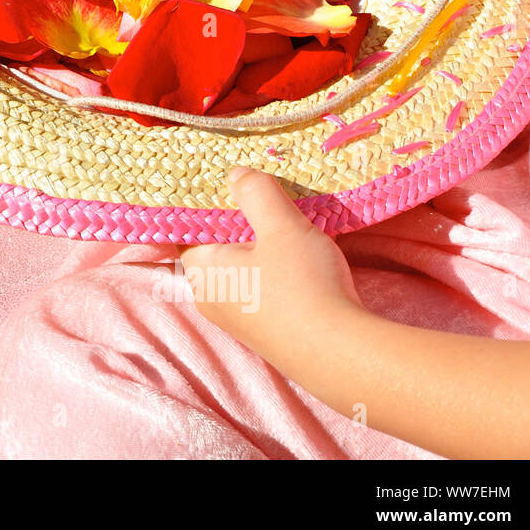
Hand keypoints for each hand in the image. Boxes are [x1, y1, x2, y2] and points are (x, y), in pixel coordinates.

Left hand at [180, 167, 364, 356]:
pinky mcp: (264, 331)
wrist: (341, 353)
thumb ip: (255, 193)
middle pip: (216, 246)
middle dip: (237, 221)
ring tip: (285, 221)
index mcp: (200, 270)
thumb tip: (235, 175)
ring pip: (241, 268)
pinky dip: (274, 269)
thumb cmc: (302, 285)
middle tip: (260, 194)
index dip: (206, 202)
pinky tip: (299, 258)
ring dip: (260, 246)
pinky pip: (260, 289)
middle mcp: (209, 298)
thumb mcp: (280, 226)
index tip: (225, 180)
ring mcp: (236, 319)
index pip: (187, 227)